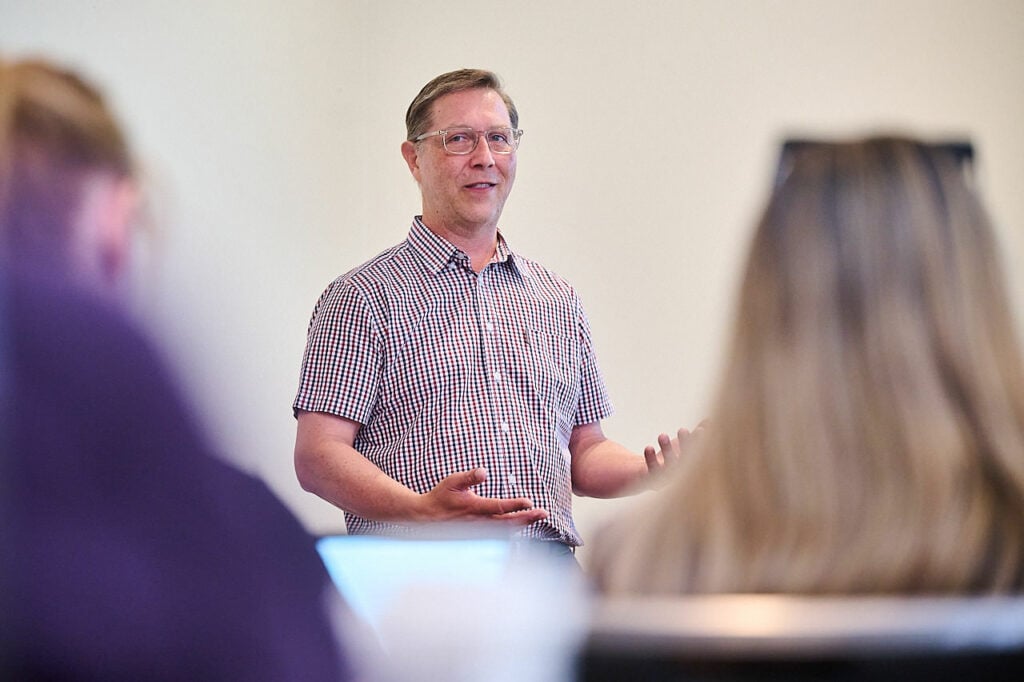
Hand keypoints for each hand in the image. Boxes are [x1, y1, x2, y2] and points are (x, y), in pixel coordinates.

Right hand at [418, 467, 548, 526]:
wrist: (425, 517)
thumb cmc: (440, 497)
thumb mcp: (452, 482)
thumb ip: (468, 477)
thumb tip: (483, 472)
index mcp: (474, 508)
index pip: (499, 508)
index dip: (515, 505)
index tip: (529, 502)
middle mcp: (478, 522)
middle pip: (507, 523)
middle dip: (527, 518)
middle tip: (543, 513)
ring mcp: (478, 531)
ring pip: (504, 531)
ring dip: (521, 525)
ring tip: (536, 517)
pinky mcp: (477, 535)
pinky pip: (498, 535)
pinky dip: (511, 531)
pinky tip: (520, 526)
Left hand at [643, 420, 707, 487]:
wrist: (648, 475)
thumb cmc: (671, 457)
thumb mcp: (685, 445)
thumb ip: (697, 435)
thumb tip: (710, 419)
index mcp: (691, 465)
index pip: (697, 454)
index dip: (698, 442)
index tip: (700, 429)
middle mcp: (681, 473)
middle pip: (685, 460)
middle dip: (685, 445)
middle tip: (682, 430)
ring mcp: (666, 478)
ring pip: (668, 466)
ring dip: (667, 450)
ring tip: (662, 435)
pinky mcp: (651, 479)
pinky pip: (651, 471)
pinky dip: (650, 459)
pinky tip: (649, 448)